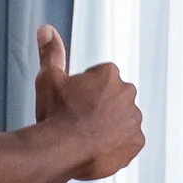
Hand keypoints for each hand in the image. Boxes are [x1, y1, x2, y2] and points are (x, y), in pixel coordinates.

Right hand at [35, 25, 143, 181]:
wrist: (58, 151)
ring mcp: (133, 119)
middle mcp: (126, 93)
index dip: (84, 92)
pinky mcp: (135, 143)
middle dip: (100, 108)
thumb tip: (47, 31)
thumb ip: (51, 52)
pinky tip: (98, 148)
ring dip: (109, 127)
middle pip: (113, 99)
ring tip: (87, 137)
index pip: (100, 79)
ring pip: (122, 121)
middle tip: (79, 121)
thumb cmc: (55, 116)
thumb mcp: (48, 78)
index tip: (73, 103)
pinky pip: (128, 143)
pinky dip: (117, 146)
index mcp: (109, 74)